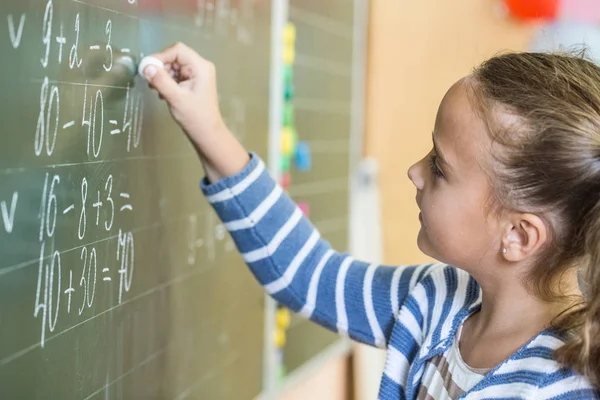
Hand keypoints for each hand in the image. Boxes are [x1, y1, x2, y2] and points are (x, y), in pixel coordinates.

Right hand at [143, 42, 249, 181]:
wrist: (207, 133)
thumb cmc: (195, 117)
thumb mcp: (175, 98)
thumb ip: (160, 81)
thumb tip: (146, 67)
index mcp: (201, 67)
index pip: (178, 50)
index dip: (161, 56)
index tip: (148, 68)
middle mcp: (200, 67)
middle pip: (175, 57)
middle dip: (161, 68)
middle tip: (151, 82)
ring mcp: (197, 75)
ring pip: (174, 66)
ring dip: (162, 76)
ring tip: (158, 90)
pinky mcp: (192, 82)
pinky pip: (176, 75)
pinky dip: (167, 82)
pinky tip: (163, 93)